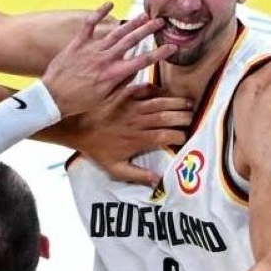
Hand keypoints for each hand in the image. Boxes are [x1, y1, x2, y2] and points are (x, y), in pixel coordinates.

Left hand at [41, 2, 175, 117]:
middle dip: (148, 30)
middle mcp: (105, 59)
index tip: (172, 47)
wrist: (52, 98)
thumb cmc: (78, 102)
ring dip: (131, 22)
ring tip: (144, 14)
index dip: (159, 53)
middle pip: (132, 41)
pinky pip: (89, 25)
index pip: (142, 61)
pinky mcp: (77, 44)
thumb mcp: (104, 97)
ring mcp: (91, 50)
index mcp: (113, 74)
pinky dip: (99, 12)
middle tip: (160, 21)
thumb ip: (120, 83)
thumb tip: (133, 72)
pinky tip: (109, 3)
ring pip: (116, 32)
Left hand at [73, 83, 192, 184]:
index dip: (181, 136)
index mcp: (139, 139)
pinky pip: (145, 89)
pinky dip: (157, 89)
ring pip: (161, 102)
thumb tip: (158, 182)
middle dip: (184, 117)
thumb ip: (138, 176)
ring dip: (177, 102)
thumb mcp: (115, 169)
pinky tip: (165, 92)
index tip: (185, 138)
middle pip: (168, 117)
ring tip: (188, 104)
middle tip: (193, 118)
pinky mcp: (124, 94)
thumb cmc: (97, 150)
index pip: (168, 136)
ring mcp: (132, 106)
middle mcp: (139, 122)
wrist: (77, 129)